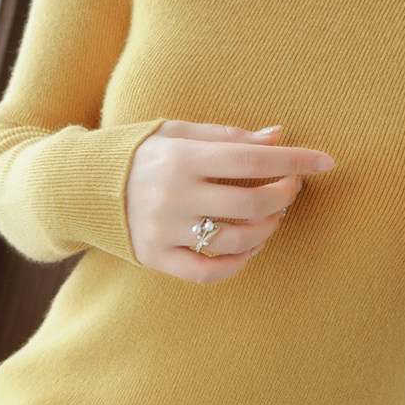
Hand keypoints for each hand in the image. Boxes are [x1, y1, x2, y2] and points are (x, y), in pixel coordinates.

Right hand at [125, 121, 334, 282]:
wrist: (78, 186)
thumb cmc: (138, 153)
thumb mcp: (177, 132)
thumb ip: (228, 136)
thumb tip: (279, 137)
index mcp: (180, 157)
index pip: (250, 159)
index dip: (294, 161)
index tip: (326, 161)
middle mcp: (173, 195)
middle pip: (249, 203)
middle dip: (284, 195)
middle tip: (292, 188)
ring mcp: (164, 230)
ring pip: (235, 240)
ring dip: (267, 229)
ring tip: (273, 216)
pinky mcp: (156, 258)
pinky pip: (207, 272)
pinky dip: (237, 264)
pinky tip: (250, 248)